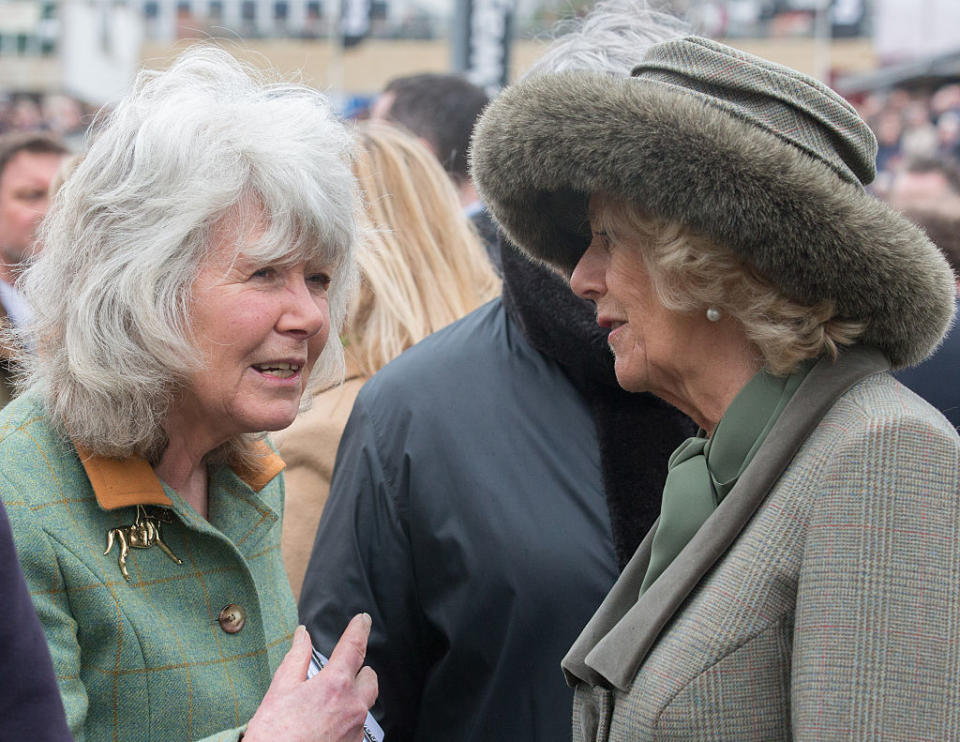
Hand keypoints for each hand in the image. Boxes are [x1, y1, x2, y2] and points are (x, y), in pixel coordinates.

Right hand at [244, 614, 378, 741]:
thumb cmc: (274, 737)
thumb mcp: (280, 690)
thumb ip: (296, 658)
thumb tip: (303, 635)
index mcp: (335, 685)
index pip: (354, 647)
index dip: (359, 629)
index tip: (362, 620)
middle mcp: (353, 707)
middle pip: (369, 678)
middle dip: (358, 672)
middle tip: (338, 674)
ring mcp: (356, 730)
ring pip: (365, 704)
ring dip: (353, 698)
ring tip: (328, 704)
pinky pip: (358, 727)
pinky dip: (346, 721)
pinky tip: (326, 725)